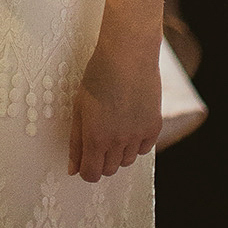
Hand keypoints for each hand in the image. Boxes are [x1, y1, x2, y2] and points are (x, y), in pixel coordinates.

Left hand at [68, 41, 160, 181]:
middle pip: (109, 170)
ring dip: (118, 152)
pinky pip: (143, 149)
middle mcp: (118, 141)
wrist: (128, 54)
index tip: (85, 159)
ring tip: (114, 125)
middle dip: (101, 160)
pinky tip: (129, 122)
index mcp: (95, 136)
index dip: (86, 169)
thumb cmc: (98, 74)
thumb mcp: (79, 106)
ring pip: (127, 161)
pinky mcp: (154, 127)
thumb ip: (76, 141)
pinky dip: (136, 142)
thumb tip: (73, 169)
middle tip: (98, 136)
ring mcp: (138, 135)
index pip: (91, 174)